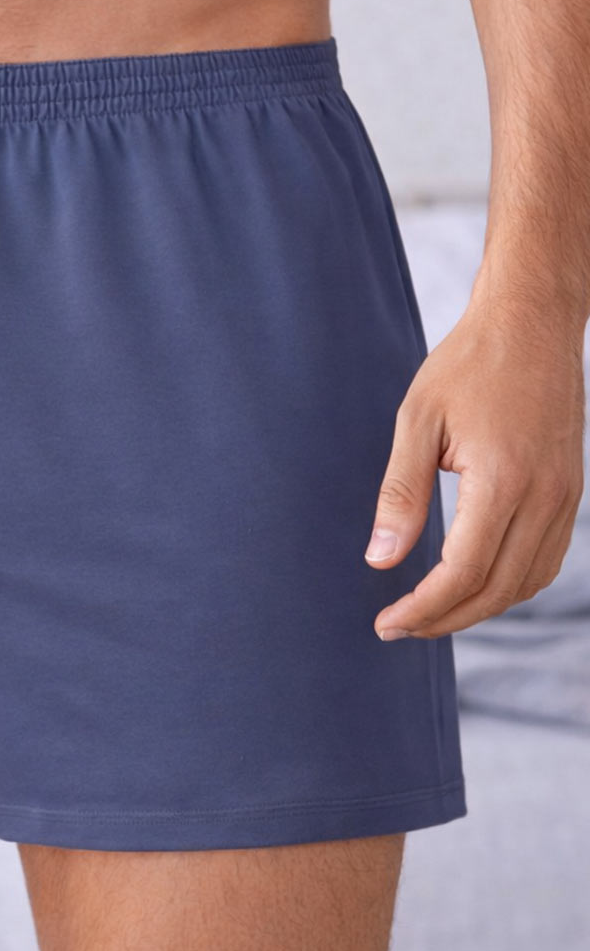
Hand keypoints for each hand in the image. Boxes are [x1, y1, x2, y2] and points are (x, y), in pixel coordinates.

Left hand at [364, 298, 585, 639]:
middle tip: (399, 628)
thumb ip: (400, 495)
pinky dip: (512, 585)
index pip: (463, 573)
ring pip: (527, 583)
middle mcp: (544, 497)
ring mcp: (565, 497)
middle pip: (496, 590)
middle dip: (445, 619)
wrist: (532, 322)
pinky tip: (476, 585)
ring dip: (479, 608)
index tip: (385, 623)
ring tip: (431, 612)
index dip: (422, 608)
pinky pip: (547, 560)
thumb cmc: (469, 364)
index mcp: (504, 481)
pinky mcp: (571, 492)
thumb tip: (381, 562)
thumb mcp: (418, 420)